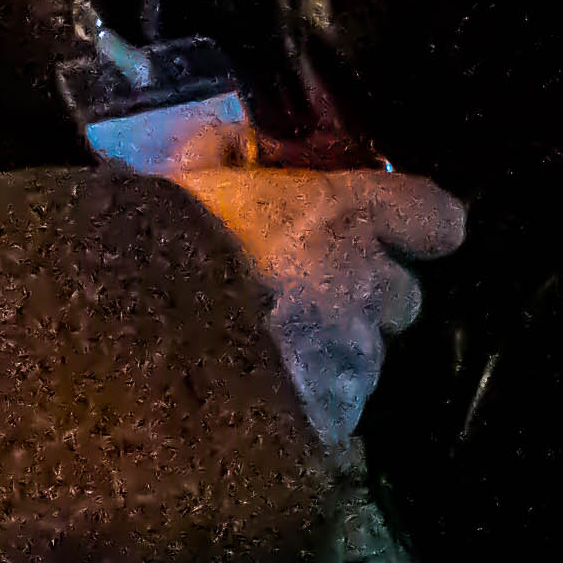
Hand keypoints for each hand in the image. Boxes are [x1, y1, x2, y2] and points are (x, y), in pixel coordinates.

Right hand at [164, 133, 470, 450]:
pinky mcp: (330, 423)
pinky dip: (309, 407)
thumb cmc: (157, 253)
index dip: (419, 225)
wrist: (128, 356)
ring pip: (366, 358)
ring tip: (268, 355)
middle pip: (403, 297)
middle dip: (366, 297)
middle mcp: (366, 289)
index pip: (434, 217)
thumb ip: (222, 152)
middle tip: (305, 295)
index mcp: (345, 215)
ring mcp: (352, 363)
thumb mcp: (182, 179)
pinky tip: (258, 402)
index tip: (398, 229)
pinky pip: (335, 412)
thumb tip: (237, 139)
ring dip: (333, 353)